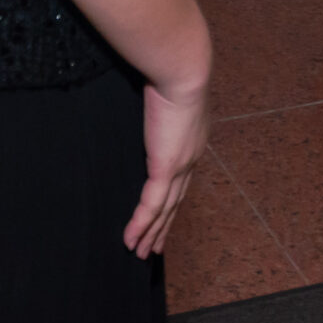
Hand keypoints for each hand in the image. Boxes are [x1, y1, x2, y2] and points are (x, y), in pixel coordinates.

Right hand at [123, 75, 209, 257]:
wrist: (184, 69)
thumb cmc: (173, 70)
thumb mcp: (165, 92)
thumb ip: (158, 105)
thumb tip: (147, 101)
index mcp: (192, 141)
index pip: (182, 179)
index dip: (173, 200)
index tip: (166, 216)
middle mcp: (191, 157)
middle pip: (176, 201)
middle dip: (165, 226)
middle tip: (155, 247)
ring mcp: (181, 165)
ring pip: (165, 210)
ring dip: (152, 233)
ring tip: (140, 252)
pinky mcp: (166, 167)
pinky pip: (151, 204)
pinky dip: (140, 225)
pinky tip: (130, 240)